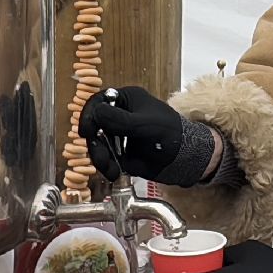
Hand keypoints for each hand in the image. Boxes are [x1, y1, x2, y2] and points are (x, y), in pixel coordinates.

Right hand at [79, 86, 202, 185]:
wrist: (186, 159)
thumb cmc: (170, 133)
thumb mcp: (143, 124)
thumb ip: (118, 119)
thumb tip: (95, 112)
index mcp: (126, 100)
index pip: (99, 102)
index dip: (89, 115)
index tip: (87, 132)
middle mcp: (120, 115)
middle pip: (94, 125)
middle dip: (96, 143)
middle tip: (101, 157)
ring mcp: (119, 135)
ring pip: (97, 144)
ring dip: (100, 157)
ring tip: (111, 170)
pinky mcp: (121, 152)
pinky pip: (105, 158)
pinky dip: (107, 166)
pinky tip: (114, 173)